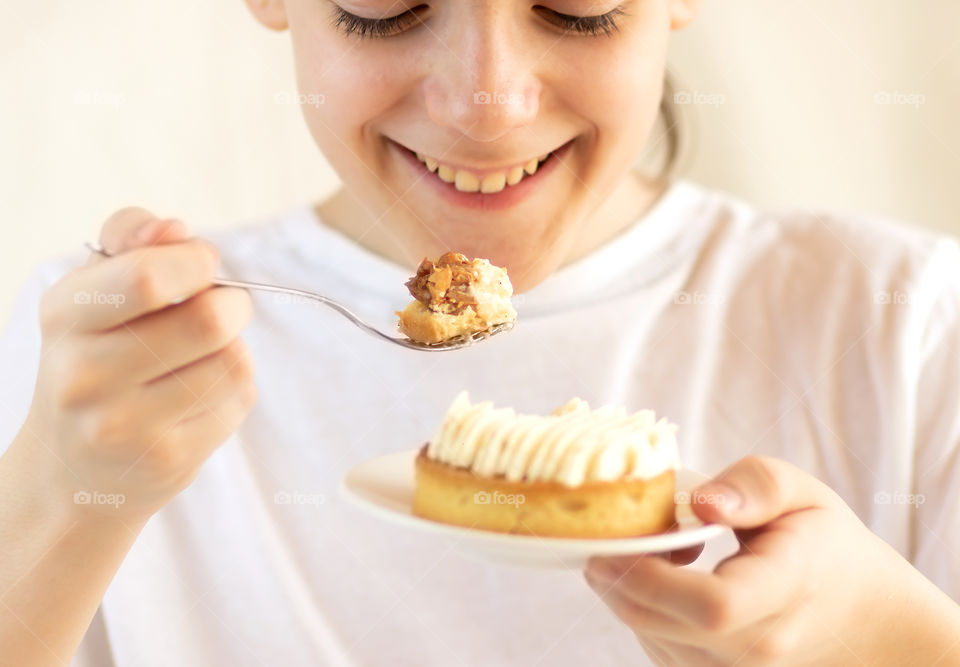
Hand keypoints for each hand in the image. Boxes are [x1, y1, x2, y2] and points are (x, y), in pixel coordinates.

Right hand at [13, 207, 256, 519]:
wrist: (71, 468)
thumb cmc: (97, 357)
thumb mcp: (95, 291)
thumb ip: (131, 242)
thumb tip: (173, 229)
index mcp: (66, 316)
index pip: (147, 278)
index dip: (195, 262)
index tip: (202, 265)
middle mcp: (86, 374)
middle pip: (208, 321)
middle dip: (234, 305)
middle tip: (224, 308)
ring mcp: (124, 425)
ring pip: (231, 362)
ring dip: (233, 349)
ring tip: (204, 356)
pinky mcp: (167, 460)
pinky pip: (236, 402)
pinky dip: (234, 389)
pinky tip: (200, 396)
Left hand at [584, 456, 959, 665]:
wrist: (863, 617)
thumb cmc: (824, 545)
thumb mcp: (801, 493)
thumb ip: (752, 486)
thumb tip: (697, 501)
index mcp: (786, 589)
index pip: (712, 604)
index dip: (650, 577)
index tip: (616, 541)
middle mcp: (763, 646)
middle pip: (665, 625)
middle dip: (618, 580)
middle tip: (607, 537)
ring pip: (654, 640)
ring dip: (630, 595)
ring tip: (652, 552)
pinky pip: (662, 652)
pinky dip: (646, 615)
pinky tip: (662, 582)